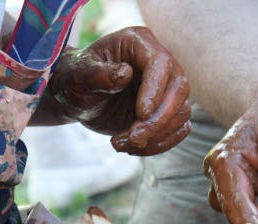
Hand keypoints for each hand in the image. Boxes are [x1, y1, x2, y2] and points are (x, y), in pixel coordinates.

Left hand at [48, 26, 190, 155]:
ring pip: (181, 113)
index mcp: (138, 43)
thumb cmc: (76, 79)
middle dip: (159, 119)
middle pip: (179, 89)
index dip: (155, 89)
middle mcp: (160, 63)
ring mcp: (167, 88)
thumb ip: (99, 74)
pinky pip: (178, 129)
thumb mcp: (79, 76)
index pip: (160, 62)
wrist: (78, 97)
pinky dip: (159, 144)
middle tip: (134, 138)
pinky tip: (132, 148)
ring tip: (121, 144)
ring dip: (155, 135)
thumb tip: (125, 74)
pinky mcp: (168, 111)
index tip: (141, 114)